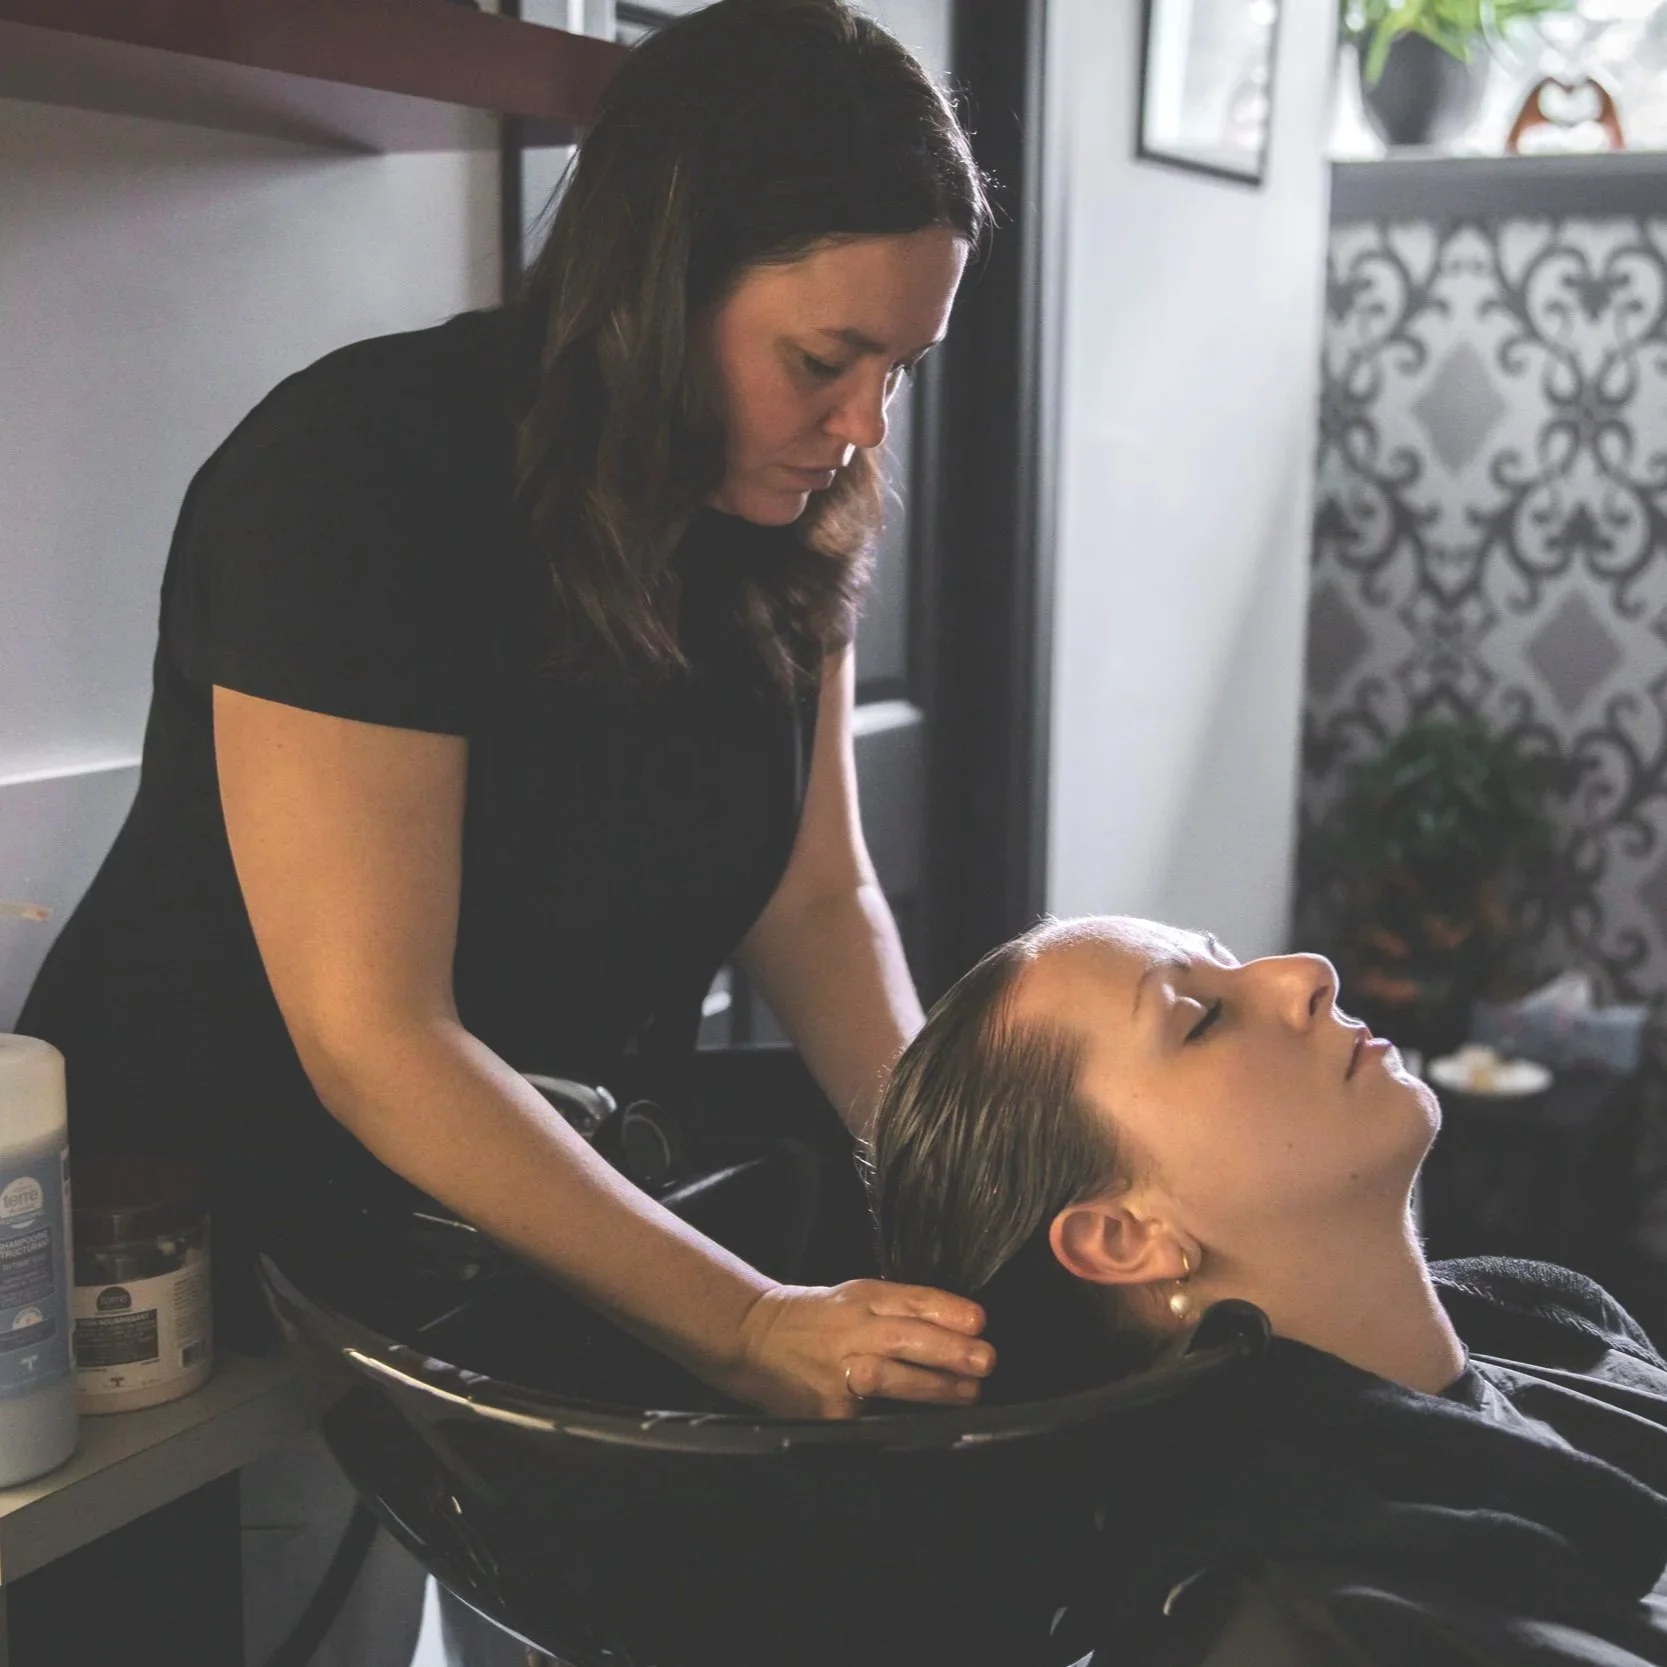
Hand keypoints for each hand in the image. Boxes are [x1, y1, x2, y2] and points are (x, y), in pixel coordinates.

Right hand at [723, 1281, 994, 1418]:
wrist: (751, 1338)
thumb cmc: (814, 1318)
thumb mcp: (853, 1298)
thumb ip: (898, 1311)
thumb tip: (957, 1332)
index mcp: (861, 1298)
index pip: (910, 1299)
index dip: (947, 1310)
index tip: (979, 1321)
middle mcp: (851, 1330)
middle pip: (905, 1337)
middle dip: (948, 1349)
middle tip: (985, 1358)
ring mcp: (838, 1370)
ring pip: (890, 1377)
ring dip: (933, 1386)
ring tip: (967, 1391)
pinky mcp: (827, 1409)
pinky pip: (869, 1415)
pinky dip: (899, 1419)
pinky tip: (926, 1424)